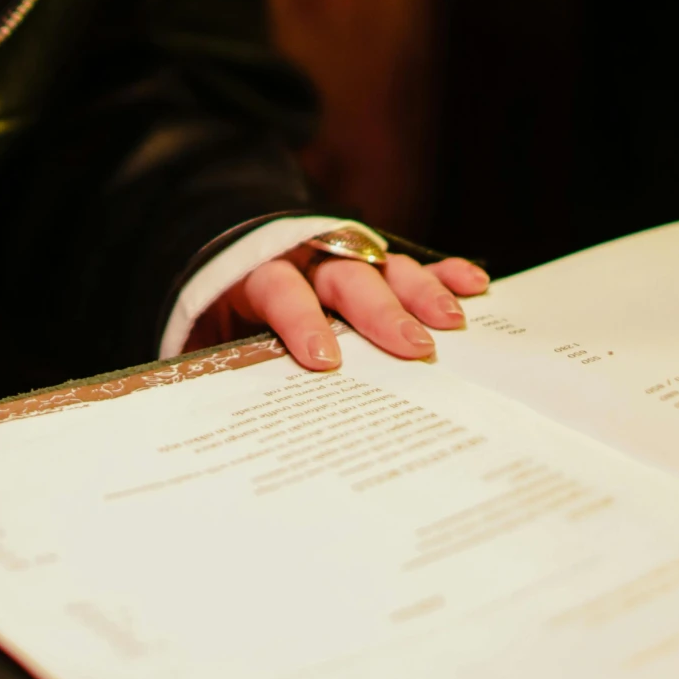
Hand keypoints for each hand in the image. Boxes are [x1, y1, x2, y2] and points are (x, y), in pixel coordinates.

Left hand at [191, 248, 489, 372]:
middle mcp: (302, 259)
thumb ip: (211, 369)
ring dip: (418, 291)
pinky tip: (474, 286)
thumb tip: (211, 419)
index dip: (300, 318)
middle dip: (379, 309)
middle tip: (413, 347)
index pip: (278, 287)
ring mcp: (341, 259)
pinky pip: (409, 264)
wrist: (222, 272)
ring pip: (382, 265)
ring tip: (451, 323)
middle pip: (343, 275)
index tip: (324, 358)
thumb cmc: (219, 325)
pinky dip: (441, 273)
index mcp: (252, 276)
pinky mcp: (370, 267)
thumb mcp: (203, 344)